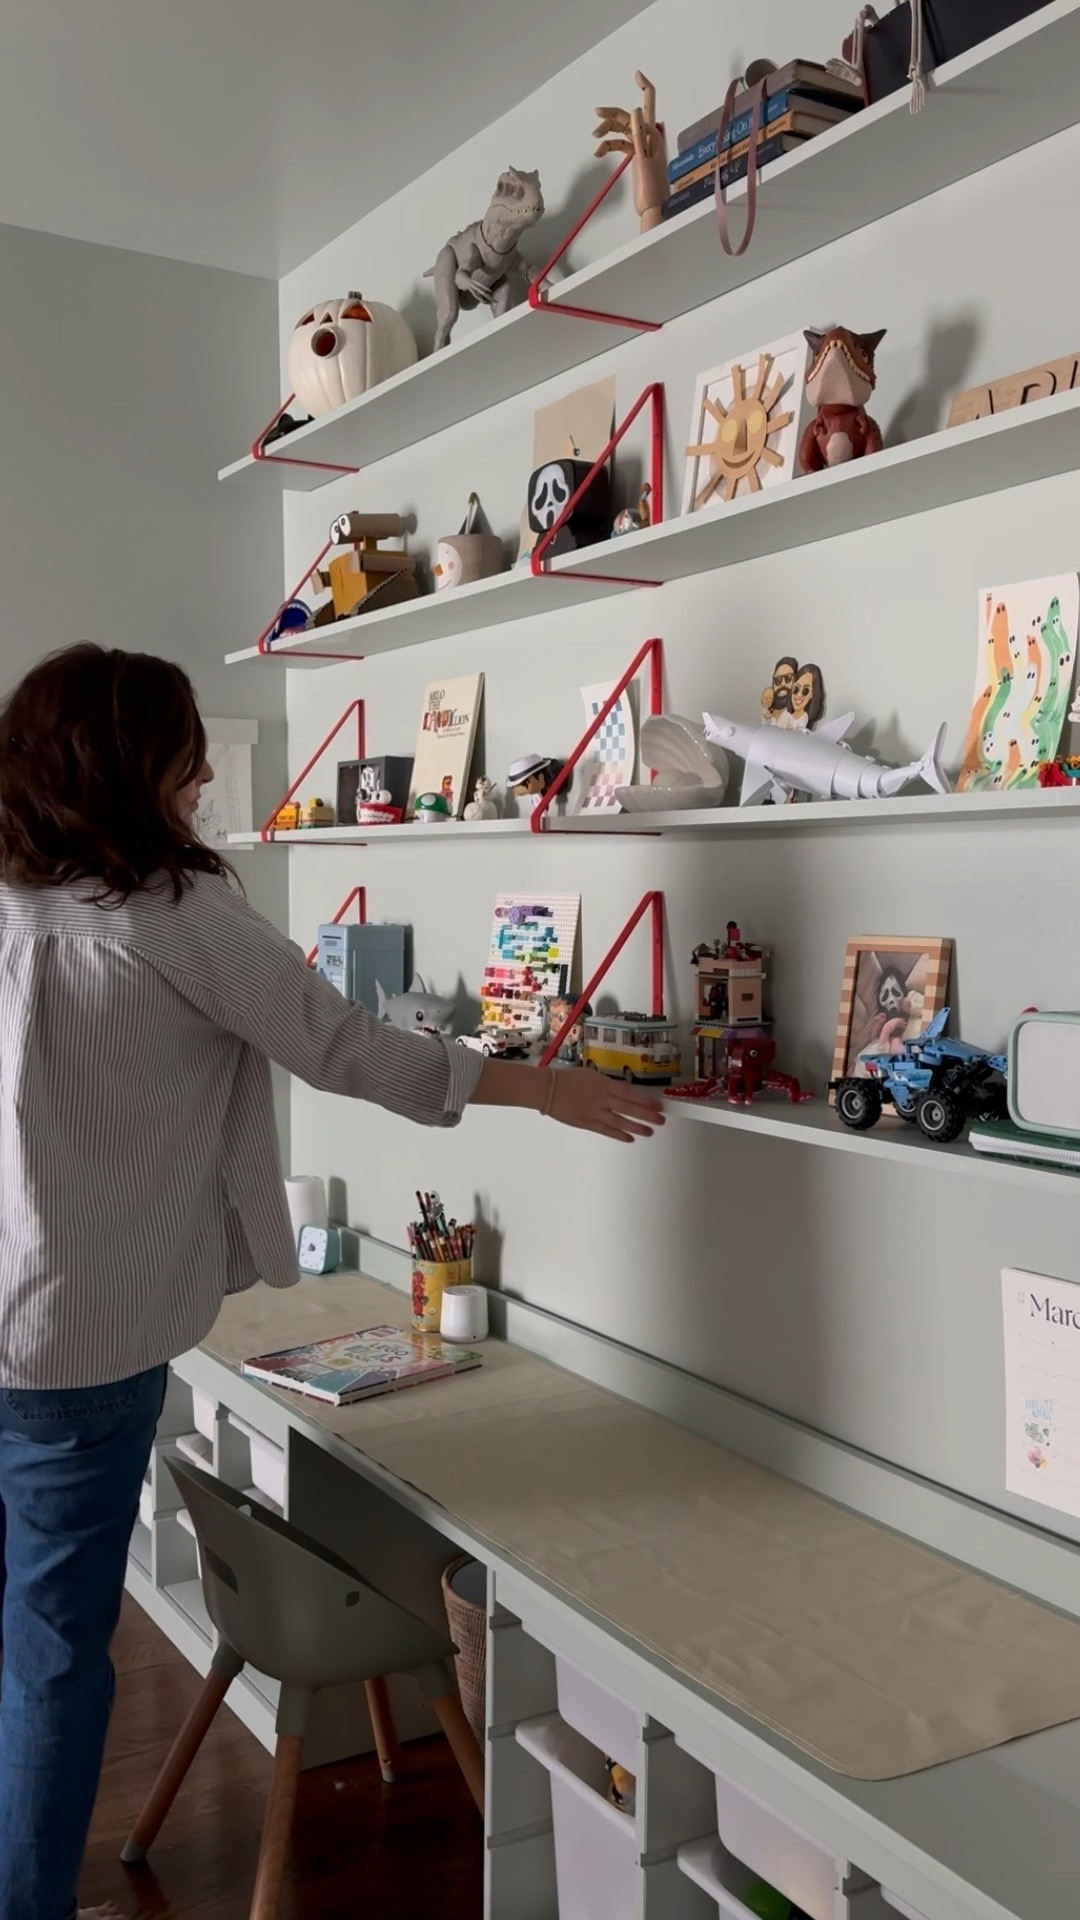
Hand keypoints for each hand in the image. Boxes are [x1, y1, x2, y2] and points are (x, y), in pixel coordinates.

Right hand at [547, 1067, 665, 1142]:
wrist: (546, 1089)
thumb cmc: (568, 1078)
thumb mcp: (591, 1075)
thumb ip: (607, 1084)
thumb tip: (624, 1092)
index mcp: (603, 1084)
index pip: (629, 1093)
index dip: (645, 1101)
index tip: (657, 1106)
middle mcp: (601, 1099)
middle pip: (628, 1109)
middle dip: (646, 1115)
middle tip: (660, 1120)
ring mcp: (593, 1112)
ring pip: (619, 1122)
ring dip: (636, 1127)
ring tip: (649, 1132)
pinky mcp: (585, 1123)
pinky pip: (605, 1130)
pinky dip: (618, 1135)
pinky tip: (630, 1138)